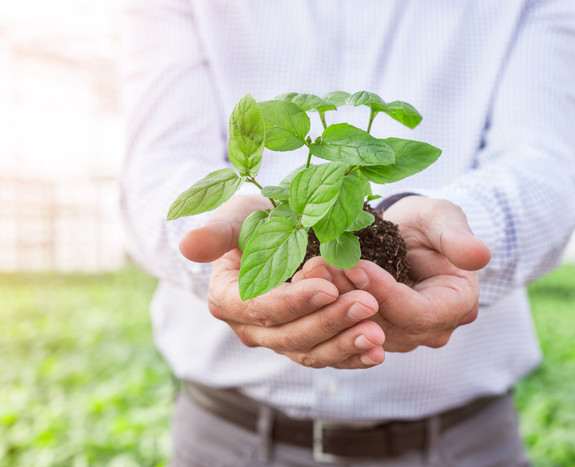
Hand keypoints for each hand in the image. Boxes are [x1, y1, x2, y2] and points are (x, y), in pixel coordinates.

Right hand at [179, 195, 385, 368]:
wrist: (277, 233)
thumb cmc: (256, 220)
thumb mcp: (237, 215)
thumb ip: (217, 231)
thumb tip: (188, 245)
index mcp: (228, 300)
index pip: (260, 308)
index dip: (294, 301)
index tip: (328, 287)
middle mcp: (250, 328)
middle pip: (290, 334)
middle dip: (330, 321)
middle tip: (367, 304)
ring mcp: (278, 340)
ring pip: (311, 352)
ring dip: (345, 345)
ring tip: (377, 333)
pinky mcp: (305, 345)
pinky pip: (328, 358)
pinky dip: (353, 357)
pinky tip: (378, 353)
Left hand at [303, 196, 490, 351]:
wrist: (411, 232)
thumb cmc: (429, 221)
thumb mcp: (444, 218)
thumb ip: (456, 238)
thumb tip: (481, 256)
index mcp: (457, 305)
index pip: (415, 313)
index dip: (382, 292)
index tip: (353, 265)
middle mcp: (433, 329)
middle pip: (386, 325)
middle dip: (350, 297)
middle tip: (319, 268)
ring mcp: (405, 335)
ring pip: (363, 329)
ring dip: (333, 302)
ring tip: (311, 271)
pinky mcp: (379, 331)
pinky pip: (351, 327)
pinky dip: (329, 306)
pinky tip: (308, 283)